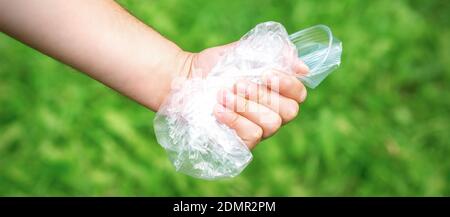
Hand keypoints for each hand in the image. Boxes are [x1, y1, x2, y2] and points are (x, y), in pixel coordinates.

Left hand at [180, 43, 307, 148]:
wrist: (186, 80)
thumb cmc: (215, 66)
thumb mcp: (243, 52)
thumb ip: (273, 54)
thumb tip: (303, 66)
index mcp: (275, 92)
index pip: (299, 94)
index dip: (289, 85)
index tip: (267, 73)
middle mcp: (271, 113)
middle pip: (289, 112)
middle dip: (263, 95)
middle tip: (238, 83)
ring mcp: (257, 129)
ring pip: (271, 124)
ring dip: (246, 106)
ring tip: (222, 93)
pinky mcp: (241, 143)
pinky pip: (252, 136)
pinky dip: (235, 120)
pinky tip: (218, 109)